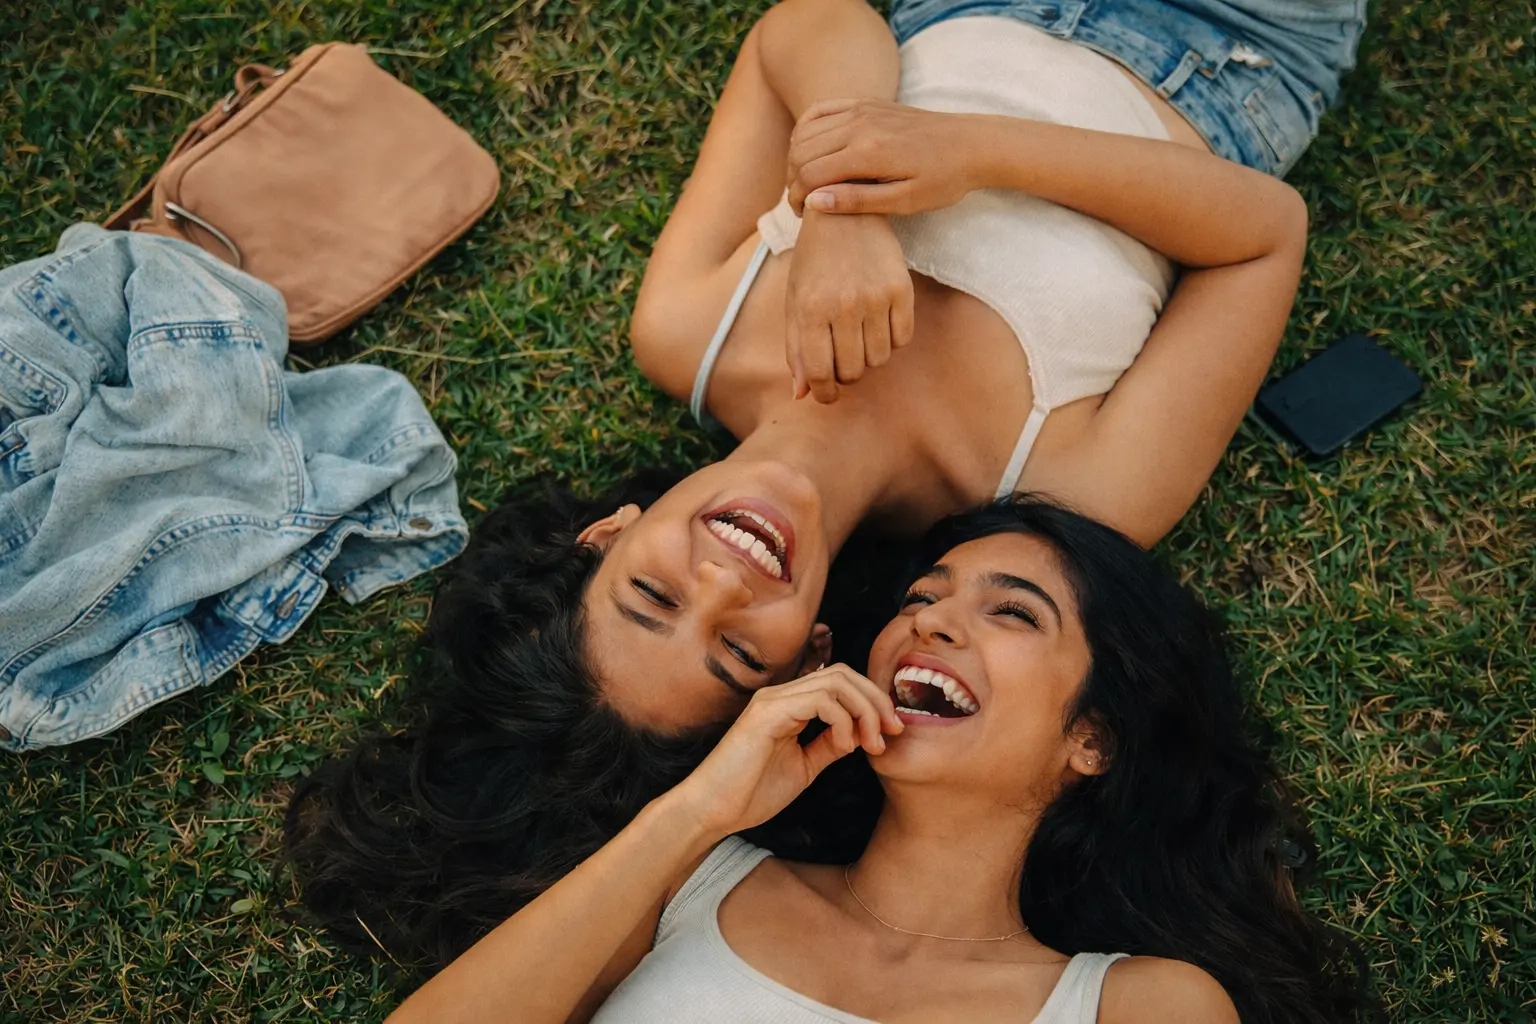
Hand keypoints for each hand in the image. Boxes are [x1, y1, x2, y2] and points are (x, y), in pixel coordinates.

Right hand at [667, 665, 901, 839]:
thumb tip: (860, 733)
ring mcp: (773, 700)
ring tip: (872, 743)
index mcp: (789, 703)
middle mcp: (781, 694)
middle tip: (893, 732)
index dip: (872, 700)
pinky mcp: (767, 713)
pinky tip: (846, 745)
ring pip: (836, 681)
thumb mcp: (805, 766)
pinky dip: (844, 721)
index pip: (840, 680)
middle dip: (876, 700)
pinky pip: (820, 700)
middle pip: (843, 673)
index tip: (891, 732)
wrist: (713, 810)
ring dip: (864, 711)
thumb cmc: (751, 792)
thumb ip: (829, 745)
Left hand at [786, 210, 914, 402]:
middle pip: (852, 371)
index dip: (824, 393)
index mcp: (810, 309)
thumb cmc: (814, 261)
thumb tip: (802, 394)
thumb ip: (796, 349)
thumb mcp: (795, 301)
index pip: (820, 373)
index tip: (827, 395)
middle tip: (841, 358)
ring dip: (868, 357)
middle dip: (845, 374)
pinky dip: (890, 340)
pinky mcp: (901, 288)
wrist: (845, 212)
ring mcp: (875, 297)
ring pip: (878, 360)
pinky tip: (878, 323)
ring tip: (858, 337)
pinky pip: (902, 339)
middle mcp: (843, 305)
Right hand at [787, 98, 979, 215]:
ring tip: (808, 182)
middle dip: (793, 180)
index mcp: (869, 153)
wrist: (973, 144)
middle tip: (802, 204)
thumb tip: (814, 202)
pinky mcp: (867, 103)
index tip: (802, 217)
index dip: (798, 198)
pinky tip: (812, 150)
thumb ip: (858, 201)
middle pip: (801, 151)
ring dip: (797, 157)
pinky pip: (821, 109)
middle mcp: (861, 125)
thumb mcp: (905, 201)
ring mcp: (862, 109)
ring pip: (806, 130)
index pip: (810, 173)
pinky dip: (807, 129)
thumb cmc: (944, 180)